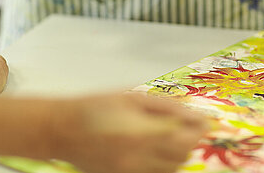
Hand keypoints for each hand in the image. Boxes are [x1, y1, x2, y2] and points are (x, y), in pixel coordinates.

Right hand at [49, 93, 207, 172]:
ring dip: (176, 154)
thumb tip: (195, 114)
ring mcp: (131, 172)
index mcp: (143, 134)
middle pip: (183, 156)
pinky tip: (150, 151)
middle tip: (178, 125)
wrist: (63, 128)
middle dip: (187, 139)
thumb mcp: (132, 97)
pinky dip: (161, 166)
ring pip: (171, 169)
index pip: (188, 138)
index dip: (198, 128)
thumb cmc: (95, 106)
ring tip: (162, 137)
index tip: (200, 120)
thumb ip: (166, 106)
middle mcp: (140, 158)